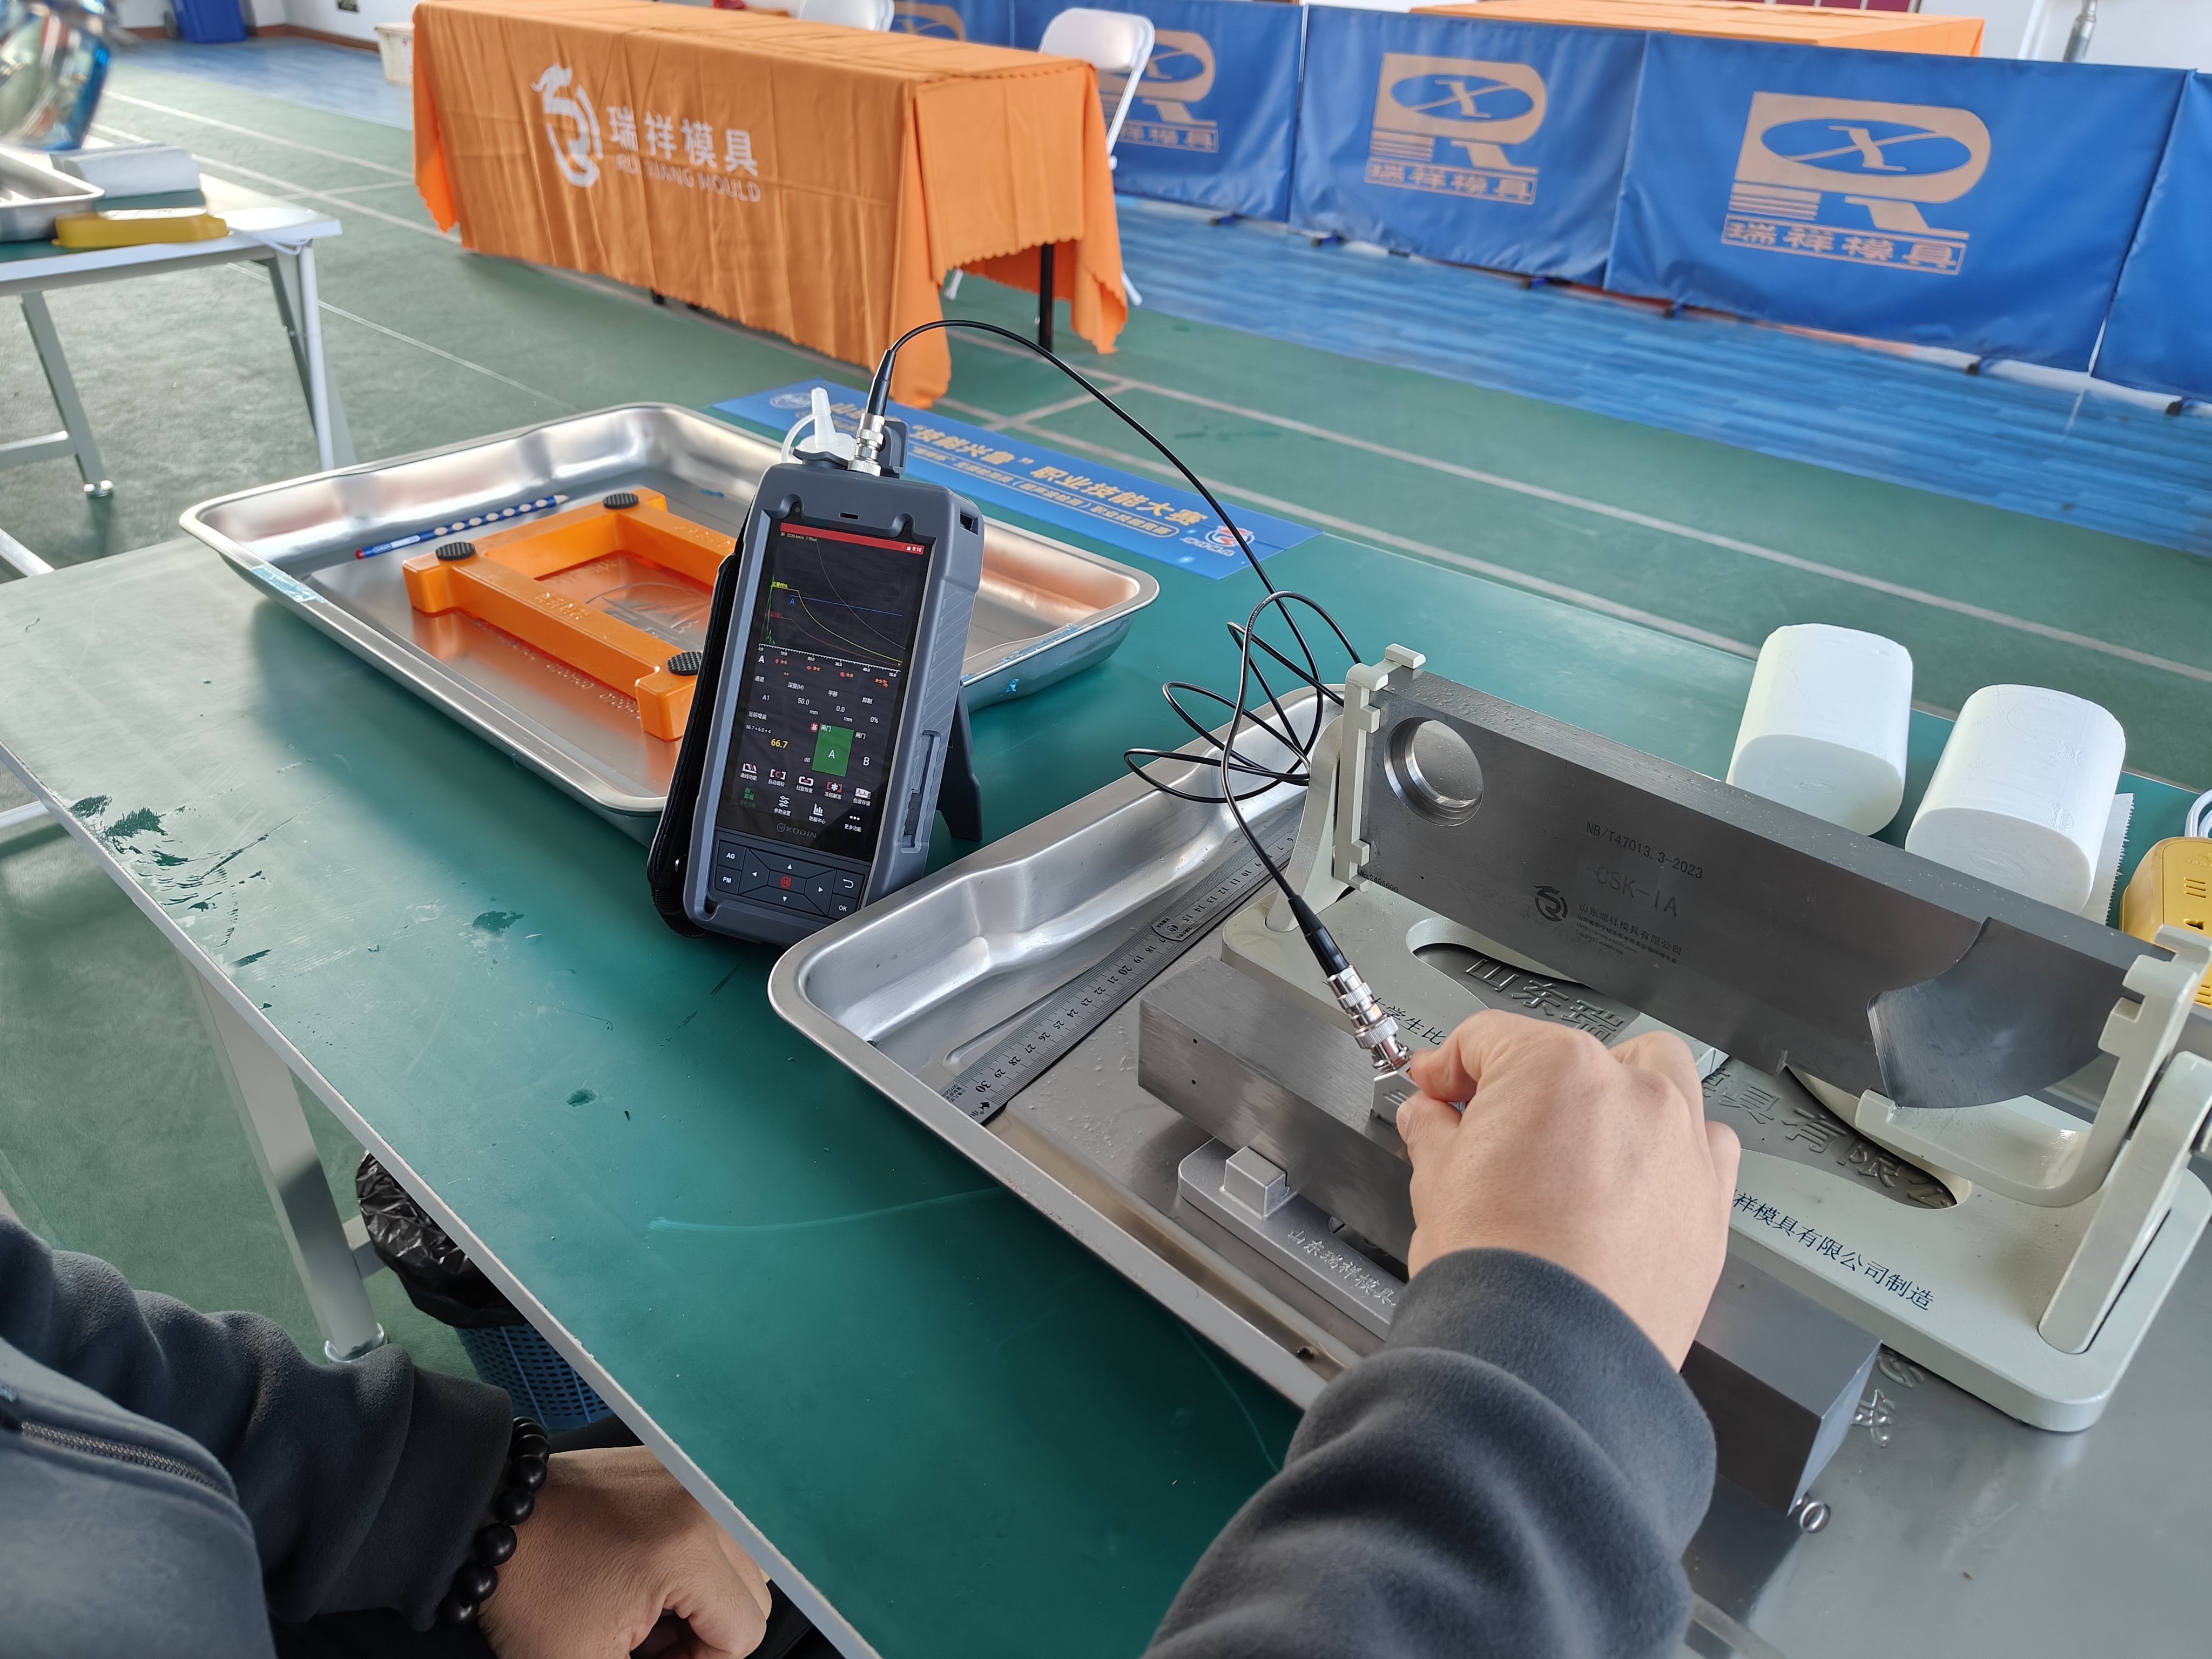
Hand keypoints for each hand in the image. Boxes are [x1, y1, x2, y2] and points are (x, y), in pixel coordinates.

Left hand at [480, 1446, 772, 1658]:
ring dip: (704, 1594)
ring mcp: (691, 1479)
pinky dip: (693, 1558)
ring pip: (740, 1559)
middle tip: (645, 1643)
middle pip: (751, 1593)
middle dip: (704, 1632)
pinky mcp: (675, 1468)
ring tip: (646, 1608)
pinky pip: (716, 1524)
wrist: (488, 1517)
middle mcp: (703, 1504)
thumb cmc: (528, 1589)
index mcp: (688, 1551)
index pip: (745, 1629)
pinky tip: (645, 1572)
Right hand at [1397, 1010, 1739, 1367]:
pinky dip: (1673, 1153)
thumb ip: (1435, 1134)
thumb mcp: (1436, 1186)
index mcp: (1556, 1069)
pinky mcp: (1712, 1205)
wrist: (1549, 1363)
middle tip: (1501, 1120)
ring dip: (1620, 1099)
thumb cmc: (1501, 1277)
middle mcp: (1633, 1094)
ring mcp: (1683, 1147)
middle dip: (1540, 1076)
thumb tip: (1432, 1122)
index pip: (1489, 1039)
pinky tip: (1634, 1186)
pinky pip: (1706, 1150)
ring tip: (1578, 1145)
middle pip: (1582, 1050)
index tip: (1436, 1088)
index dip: (1448, 1065)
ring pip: (1663, 1083)